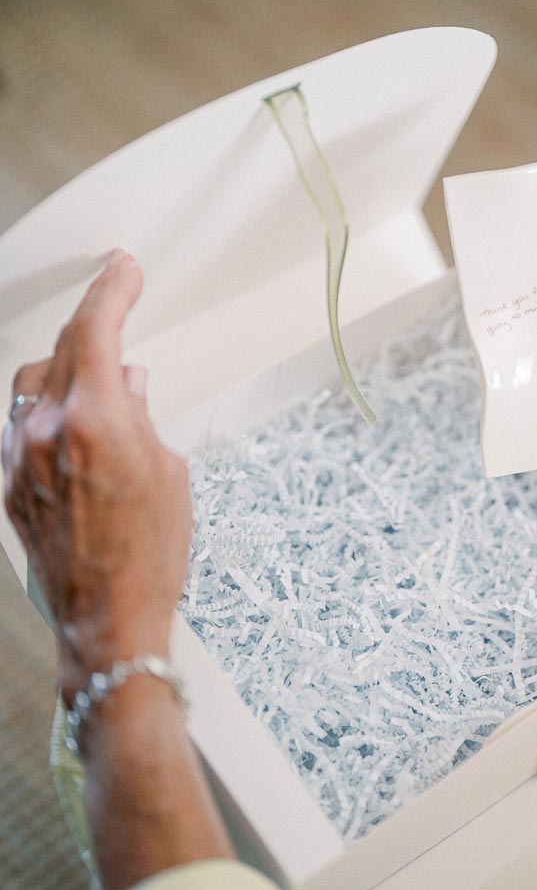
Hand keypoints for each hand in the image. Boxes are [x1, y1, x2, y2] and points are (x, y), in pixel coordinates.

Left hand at [2, 251, 191, 704]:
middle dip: (94, 323)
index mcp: (95, 420)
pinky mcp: (8, 485)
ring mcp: (19, 458)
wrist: (109, 620)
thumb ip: (142, 417)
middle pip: (63, 347)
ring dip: (65, 366)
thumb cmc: (149, 557)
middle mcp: (46, 431)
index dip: (113, 288)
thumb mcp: (168, 472)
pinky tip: (75, 427)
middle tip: (117, 307)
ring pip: (33, 382)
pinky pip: (21, 425)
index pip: (97, 329)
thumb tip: (130, 385)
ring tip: (99, 378)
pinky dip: (47, 411)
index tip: (124, 269)